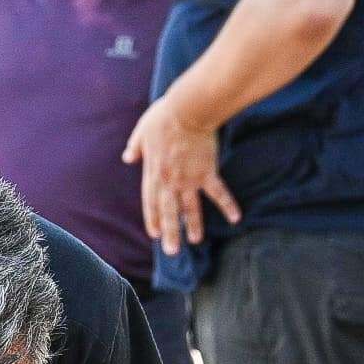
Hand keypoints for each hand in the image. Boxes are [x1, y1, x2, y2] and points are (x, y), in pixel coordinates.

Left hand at [123, 95, 239, 256]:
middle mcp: (170, 181)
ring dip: (194, 225)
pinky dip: (228, 205)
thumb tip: (127, 157)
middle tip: (172, 252)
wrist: (188, 111)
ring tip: (196, 240)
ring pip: (191, 207)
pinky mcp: (207, 173)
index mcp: (153, 172)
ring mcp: (189, 179)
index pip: (150, 201)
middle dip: (171, 232)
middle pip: (169, 212)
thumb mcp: (142, 131)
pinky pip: (218, 193)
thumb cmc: (164, 118)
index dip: (153, 218)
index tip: (155, 234)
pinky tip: (236, 218)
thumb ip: (135, 146)